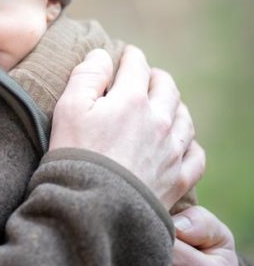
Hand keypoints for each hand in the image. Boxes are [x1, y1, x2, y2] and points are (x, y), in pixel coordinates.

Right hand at [49, 46, 204, 209]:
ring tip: (163, 107)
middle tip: (144, 78)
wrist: (94, 211)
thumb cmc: (76, 157)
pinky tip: (180, 144)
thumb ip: (87, 76)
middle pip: (167, 87)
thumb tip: (102, 55)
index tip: (124, 56)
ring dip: (174, 106)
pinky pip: (196, 155)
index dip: (129, 56)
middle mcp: (159, 121)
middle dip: (154, 77)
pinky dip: (190, 144)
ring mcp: (172, 151)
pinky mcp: (178, 180)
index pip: (137, 64)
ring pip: (184, 117)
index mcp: (132, 99)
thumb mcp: (69, 108)